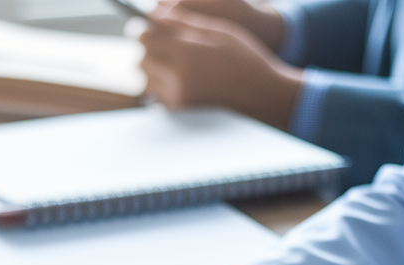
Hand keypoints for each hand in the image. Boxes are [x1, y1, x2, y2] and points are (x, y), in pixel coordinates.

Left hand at [140, 7, 302, 128]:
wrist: (261, 93)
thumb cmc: (243, 57)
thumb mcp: (217, 30)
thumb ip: (183, 23)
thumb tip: (155, 15)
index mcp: (186, 53)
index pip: (145, 38)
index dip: (142, 29)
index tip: (142, 26)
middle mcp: (178, 78)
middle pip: (142, 59)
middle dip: (148, 49)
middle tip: (161, 43)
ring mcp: (178, 97)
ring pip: (147, 79)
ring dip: (153, 68)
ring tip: (172, 61)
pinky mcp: (181, 110)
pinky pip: (157, 95)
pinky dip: (161, 85)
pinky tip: (179, 78)